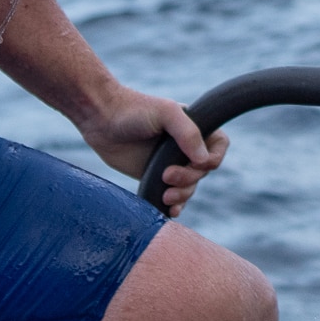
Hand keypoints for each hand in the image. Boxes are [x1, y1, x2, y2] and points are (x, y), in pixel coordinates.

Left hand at [75, 82, 230, 213]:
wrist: (101, 119)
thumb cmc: (133, 109)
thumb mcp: (165, 113)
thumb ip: (188, 133)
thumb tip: (204, 161)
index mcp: (193, 127)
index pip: (219, 147)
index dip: (213, 159)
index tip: (196, 163)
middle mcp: (185, 147)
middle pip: (203, 172)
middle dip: (188, 179)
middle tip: (166, 176)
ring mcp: (170, 163)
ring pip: (189, 187)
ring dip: (181, 195)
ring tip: (165, 196)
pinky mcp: (154, 177)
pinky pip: (172, 196)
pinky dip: (174, 206)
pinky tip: (170, 211)